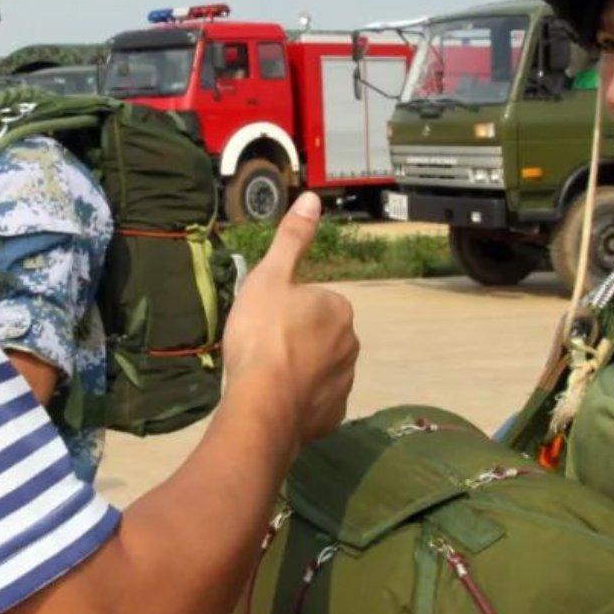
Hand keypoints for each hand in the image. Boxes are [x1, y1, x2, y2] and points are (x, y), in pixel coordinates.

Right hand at [221, 191, 357, 443]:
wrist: (263, 405)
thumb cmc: (262, 335)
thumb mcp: (270, 277)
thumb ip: (292, 239)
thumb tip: (312, 198)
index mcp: (338, 308)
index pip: (311, 300)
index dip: (284, 309)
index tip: (263, 322)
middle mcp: (351, 343)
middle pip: (317, 334)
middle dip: (295, 339)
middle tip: (262, 348)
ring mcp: (345, 381)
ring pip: (318, 367)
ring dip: (298, 370)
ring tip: (266, 376)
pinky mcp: (334, 415)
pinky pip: (316, 399)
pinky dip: (300, 398)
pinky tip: (277, 399)